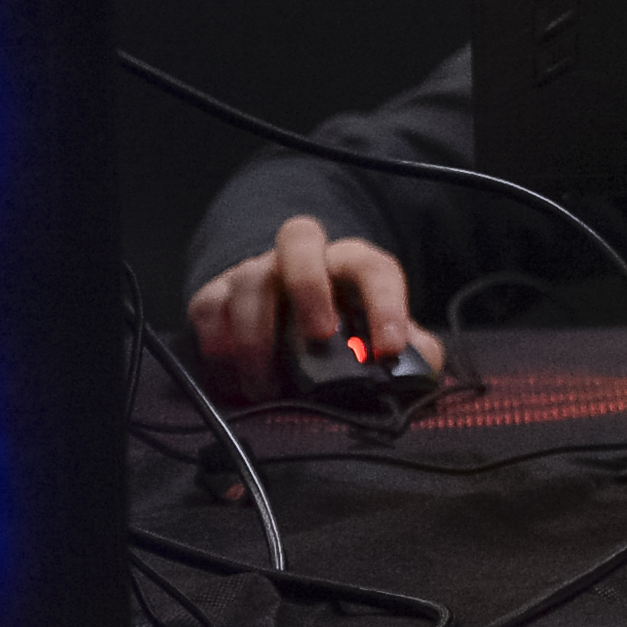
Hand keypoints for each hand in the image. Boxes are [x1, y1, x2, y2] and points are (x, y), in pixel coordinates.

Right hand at [186, 215, 444, 403]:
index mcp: (351, 266)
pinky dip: (219, 348)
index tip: (389, 349)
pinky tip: (236, 379)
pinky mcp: (216, 296)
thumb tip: (416, 369)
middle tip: (318, 336)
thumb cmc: (345, 337)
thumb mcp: (383, 344)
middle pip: (299, 238)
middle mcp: (303, 259)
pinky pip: (209, 309)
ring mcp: (256, 274)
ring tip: (269, 389)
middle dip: (309, 286)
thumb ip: (412, 354)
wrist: (285, 334)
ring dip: (257, 339)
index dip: (384, 304)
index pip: (374, 268)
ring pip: (250, 281)